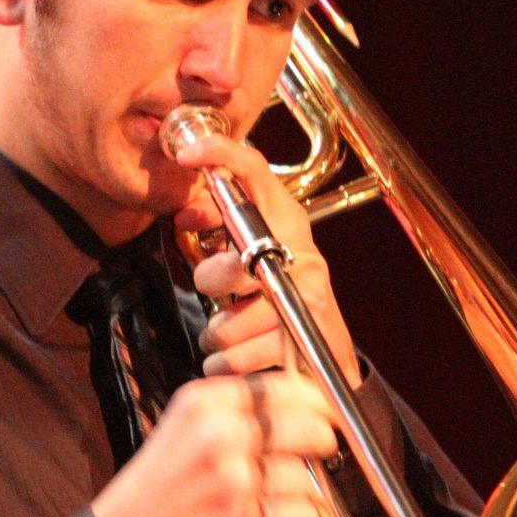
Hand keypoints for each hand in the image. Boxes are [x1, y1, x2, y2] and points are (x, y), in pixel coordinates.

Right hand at [91, 372, 337, 516]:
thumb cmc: (157, 486)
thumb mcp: (184, 425)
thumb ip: (234, 407)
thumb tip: (300, 400)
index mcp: (203, 403)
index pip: (283, 386)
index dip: (315, 401)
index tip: (324, 413)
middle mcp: (219, 435)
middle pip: (307, 427)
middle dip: (322, 442)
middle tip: (321, 451)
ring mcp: (233, 481)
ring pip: (309, 475)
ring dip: (309, 487)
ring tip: (286, 492)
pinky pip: (306, 515)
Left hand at [171, 132, 359, 387]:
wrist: (330, 355)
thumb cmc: (284, 297)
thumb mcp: (254, 254)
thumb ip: (220, 228)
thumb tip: (186, 213)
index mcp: (287, 221)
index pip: (255, 172)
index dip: (220, 154)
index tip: (186, 154)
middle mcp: (303, 253)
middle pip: (232, 265)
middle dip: (212, 281)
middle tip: (219, 288)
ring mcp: (309, 295)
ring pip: (227, 322)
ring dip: (219, 334)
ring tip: (232, 331)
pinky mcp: (305, 339)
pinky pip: (235, 355)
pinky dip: (226, 362)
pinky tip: (239, 355)